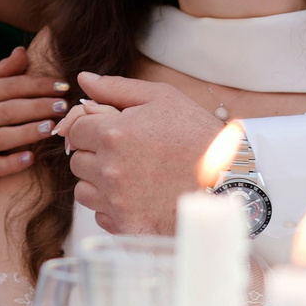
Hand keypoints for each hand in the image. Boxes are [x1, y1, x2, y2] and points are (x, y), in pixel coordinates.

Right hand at [0, 47, 70, 184]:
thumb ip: (4, 72)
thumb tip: (22, 51)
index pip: (11, 86)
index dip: (38, 85)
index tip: (63, 86)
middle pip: (10, 111)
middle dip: (39, 107)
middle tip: (65, 106)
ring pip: (3, 137)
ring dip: (29, 132)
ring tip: (53, 127)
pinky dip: (13, 163)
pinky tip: (32, 158)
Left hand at [57, 73, 221, 234]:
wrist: (230, 182)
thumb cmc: (198, 136)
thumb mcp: (163, 98)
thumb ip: (116, 88)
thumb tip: (83, 79)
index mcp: (112, 134)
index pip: (75, 130)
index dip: (92, 129)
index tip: (112, 133)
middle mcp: (108, 169)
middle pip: (78, 161)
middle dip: (96, 155)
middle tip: (127, 154)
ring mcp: (116, 201)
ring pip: (85, 190)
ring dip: (100, 183)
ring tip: (132, 177)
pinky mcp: (126, 226)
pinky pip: (101, 216)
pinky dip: (113, 208)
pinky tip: (138, 198)